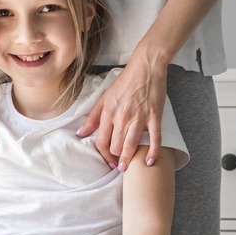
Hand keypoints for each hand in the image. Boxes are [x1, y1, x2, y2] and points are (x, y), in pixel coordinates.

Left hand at [77, 52, 166, 170]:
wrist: (146, 67)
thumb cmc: (125, 81)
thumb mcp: (104, 97)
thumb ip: (93, 117)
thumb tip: (80, 133)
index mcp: (108, 113)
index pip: (102, 142)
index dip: (104, 155)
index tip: (108, 162)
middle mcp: (122, 117)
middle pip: (115, 147)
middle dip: (116, 158)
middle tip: (119, 165)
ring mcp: (139, 117)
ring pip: (131, 145)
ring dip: (128, 159)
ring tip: (128, 167)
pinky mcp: (154, 116)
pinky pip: (154, 138)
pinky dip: (152, 152)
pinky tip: (150, 162)